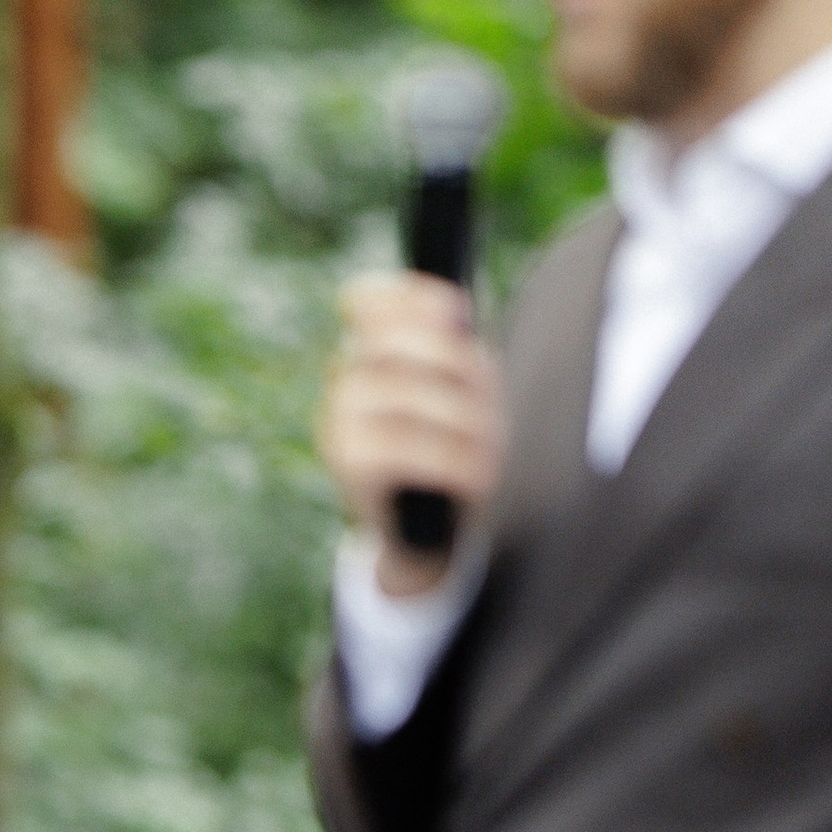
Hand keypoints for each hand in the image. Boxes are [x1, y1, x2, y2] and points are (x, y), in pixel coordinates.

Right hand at [317, 275, 506, 593]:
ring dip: (464, 420)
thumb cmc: (449, 450)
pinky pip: (405, 449)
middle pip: (392, 342)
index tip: (458, 314)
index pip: (369, 303)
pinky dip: (452, 461)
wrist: (427, 533)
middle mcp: (342, 381)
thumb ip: (455, 351)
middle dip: (454, 363)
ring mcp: (338, 421)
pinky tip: (477, 475)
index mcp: (366, 353)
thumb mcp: (457, 394)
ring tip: (493, 447)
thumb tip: (454, 313)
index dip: (411, 297)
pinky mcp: (347, 463)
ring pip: (406, 396)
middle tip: (491, 399)